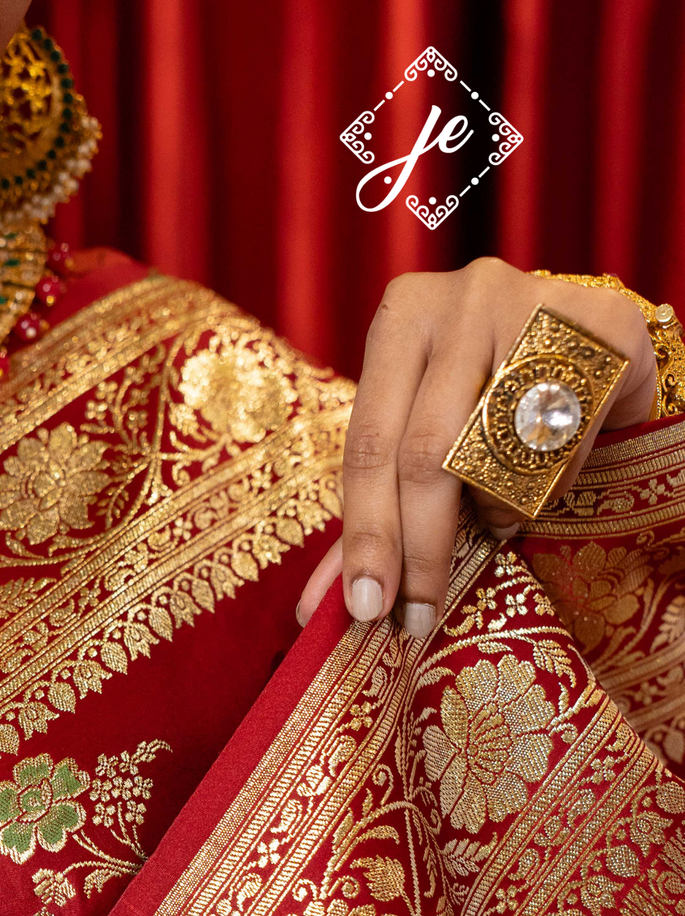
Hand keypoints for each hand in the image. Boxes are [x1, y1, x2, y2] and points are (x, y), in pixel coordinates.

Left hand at [295, 258, 657, 635]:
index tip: (366, 606)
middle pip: (426, 452)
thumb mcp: (420, 432)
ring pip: (498, 451)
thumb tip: (314, 609)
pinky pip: (563, 442)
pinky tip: (538, 489)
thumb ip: (371, 512)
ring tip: (493, 530)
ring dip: (490, 514)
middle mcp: (461, 300)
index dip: (366, 534)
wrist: (593, 339)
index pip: (368, 443)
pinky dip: (545, 487)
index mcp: (401, 318)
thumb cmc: (487, 393)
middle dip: (418, 548)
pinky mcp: (601, 326)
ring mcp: (533, 305)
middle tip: (416, 615)